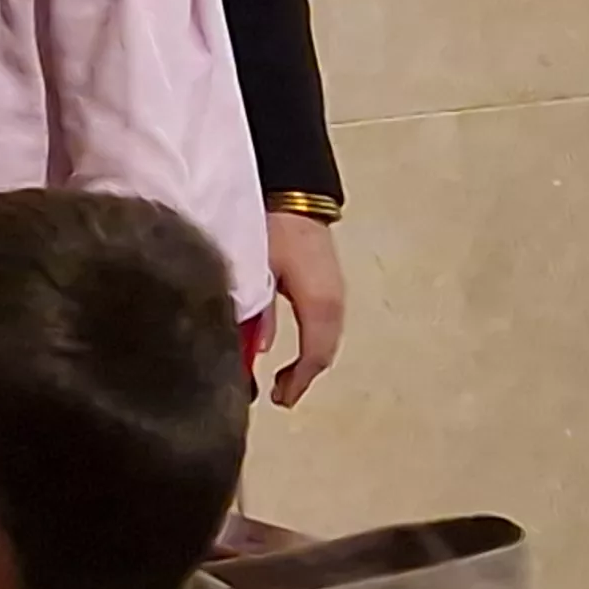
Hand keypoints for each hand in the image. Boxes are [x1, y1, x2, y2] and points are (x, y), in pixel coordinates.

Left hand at [263, 210, 345, 405]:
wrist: (290, 188)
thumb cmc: (268, 227)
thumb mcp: (254, 269)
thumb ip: (254, 310)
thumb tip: (256, 348)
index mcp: (320, 301)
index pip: (315, 353)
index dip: (298, 381)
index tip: (279, 399)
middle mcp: (334, 300)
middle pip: (323, 350)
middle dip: (302, 375)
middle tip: (278, 394)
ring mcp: (333, 290)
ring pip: (323, 337)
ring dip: (305, 360)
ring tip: (281, 378)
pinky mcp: (325, 282)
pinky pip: (319, 322)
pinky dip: (306, 341)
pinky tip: (282, 345)